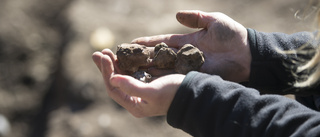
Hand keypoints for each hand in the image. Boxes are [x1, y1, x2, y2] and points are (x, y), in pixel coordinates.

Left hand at [92, 49, 184, 116]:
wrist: (193, 93)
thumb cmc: (174, 94)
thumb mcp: (153, 92)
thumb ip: (132, 87)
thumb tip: (112, 79)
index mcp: (135, 105)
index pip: (113, 89)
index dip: (106, 72)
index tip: (104, 57)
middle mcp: (135, 99)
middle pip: (115, 82)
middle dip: (107, 67)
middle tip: (99, 52)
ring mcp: (141, 90)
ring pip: (122, 76)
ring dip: (114, 63)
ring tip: (107, 51)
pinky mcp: (147, 82)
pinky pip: (132, 72)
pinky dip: (126, 63)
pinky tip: (122, 55)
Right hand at [132, 10, 251, 81]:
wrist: (247, 54)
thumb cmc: (232, 35)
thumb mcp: (213, 20)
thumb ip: (195, 18)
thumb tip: (177, 15)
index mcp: (188, 41)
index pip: (164, 41)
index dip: (149, 42)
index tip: (134, 43)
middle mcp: (185, 55)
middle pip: (160, 56)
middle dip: (144, 57)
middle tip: (127, 59)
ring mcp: (189, 66)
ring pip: (165, 67)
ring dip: (149, 69)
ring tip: (132, 69)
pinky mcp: (195, 75)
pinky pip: (176, 76)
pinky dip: (163, 77)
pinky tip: (149, 77)